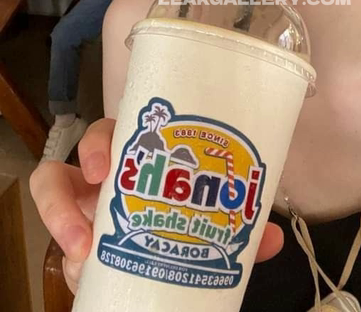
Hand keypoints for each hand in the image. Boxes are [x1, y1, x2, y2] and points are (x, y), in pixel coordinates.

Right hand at [30, 119, 283, 294]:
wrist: (150, 278)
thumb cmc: (178, 232)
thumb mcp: (209, 228)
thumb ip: (236, 229)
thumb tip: (270, 238)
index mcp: (148, 158)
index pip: (136, 122)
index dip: (139, 120)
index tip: (144, 133)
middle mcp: (112, 171)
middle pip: (93, 139)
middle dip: (94, 148)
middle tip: (103, 175)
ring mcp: (83, 200)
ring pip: (52, 179)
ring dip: (59, 208)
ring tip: (82, 243)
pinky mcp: (68, 236)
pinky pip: (52, 233)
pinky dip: (63, 245)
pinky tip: (80, 263)